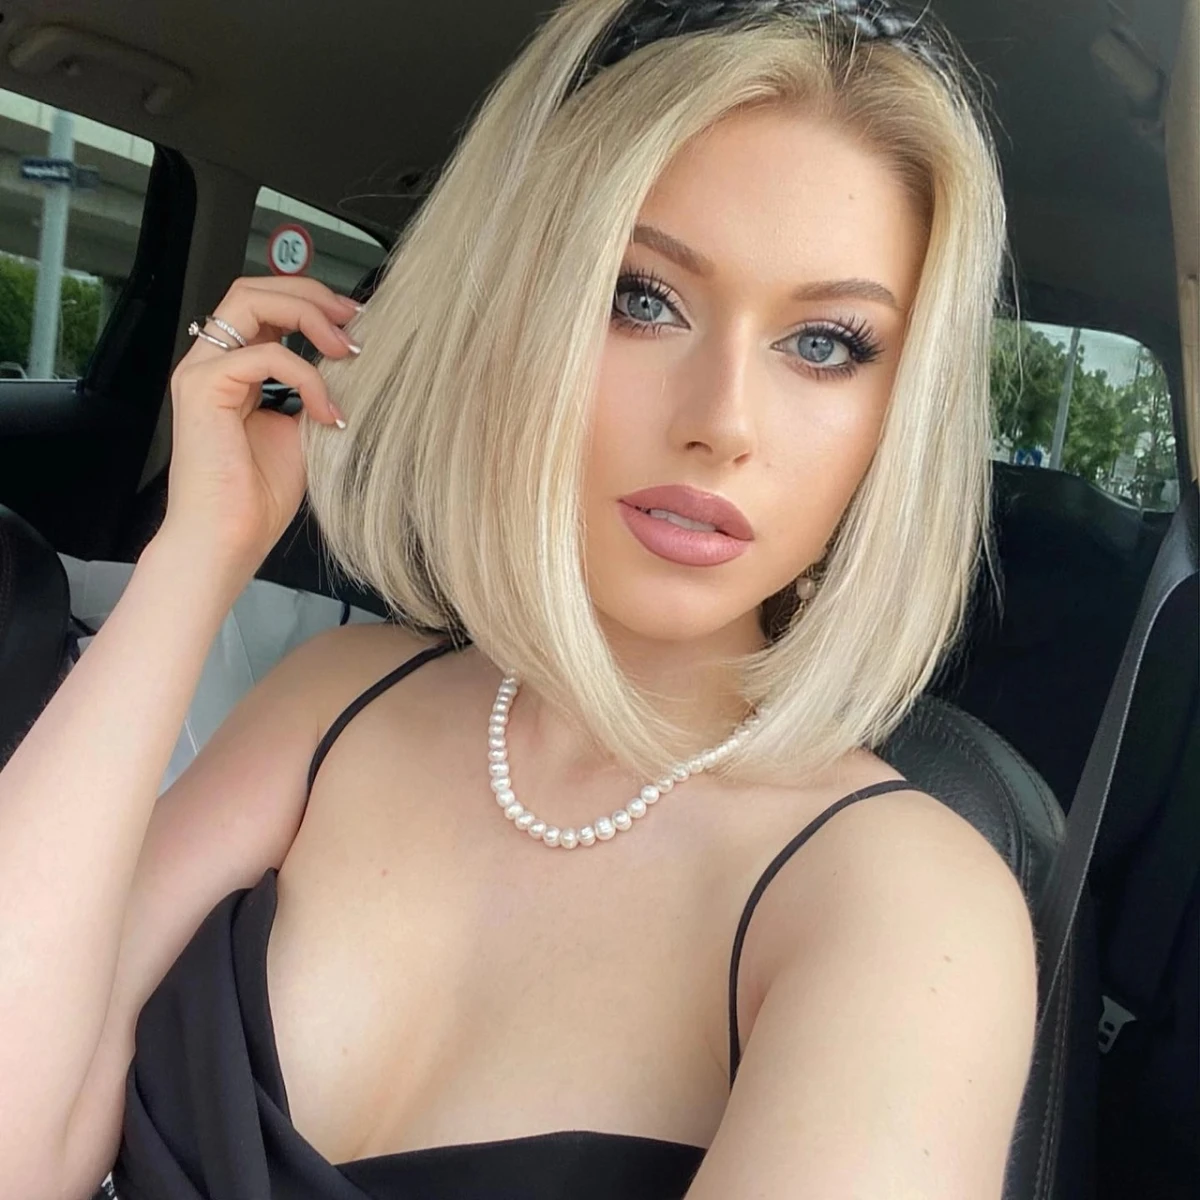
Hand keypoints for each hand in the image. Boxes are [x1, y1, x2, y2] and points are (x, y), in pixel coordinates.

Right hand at [155, 275, 360, 576]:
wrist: (229, 539)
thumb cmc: (258, 497)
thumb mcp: (305, 430)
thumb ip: (318, 391)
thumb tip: (354, 364)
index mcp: (234, 370)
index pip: (266, 306)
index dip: (313, 303)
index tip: (356, 323)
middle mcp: (212, 363)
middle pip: (254, 288)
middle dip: (311, 295)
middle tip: (353, 319)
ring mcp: (202, 371)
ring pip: (250, 301)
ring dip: (308, 316)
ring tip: (346, 349)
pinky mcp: (202, 388)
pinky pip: (264, 355)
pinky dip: (307, 377)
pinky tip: (327, 412)